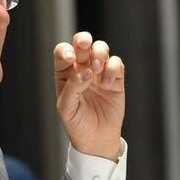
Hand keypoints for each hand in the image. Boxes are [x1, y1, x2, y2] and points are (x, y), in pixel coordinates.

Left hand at [54, 31, 124, 160]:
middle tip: (84, 45)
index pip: (62, 53)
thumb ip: (72, 88)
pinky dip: (113, 68)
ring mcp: (99, 73)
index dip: (64, 50)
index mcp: (65, 74)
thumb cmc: (77, 124)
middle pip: (82, 44)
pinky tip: (108, 82)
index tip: (69, 58)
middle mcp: (82, 69)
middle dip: (83, 40)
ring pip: (101, 49)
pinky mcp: (116, 80)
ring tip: (96, 67)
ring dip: (99, 52)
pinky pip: (116, 64)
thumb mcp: (67, 108)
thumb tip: (85, 72)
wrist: (97, 140)